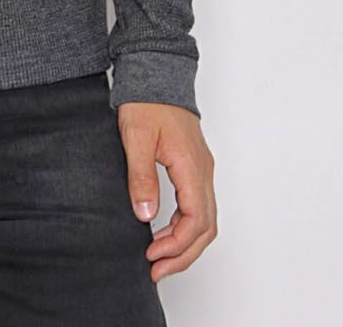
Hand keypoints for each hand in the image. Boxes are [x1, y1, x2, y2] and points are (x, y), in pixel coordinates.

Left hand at [116, 102, 217, 283]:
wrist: (156, 72)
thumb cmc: (146, 100)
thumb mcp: (137, 138)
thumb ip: (141, 177)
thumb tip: (146, 216)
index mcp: (191, 166)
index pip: (195, 220)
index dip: (176, 246)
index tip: (152, 257)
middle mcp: (203, 171)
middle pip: (206, 227)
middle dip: (183, 254)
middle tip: (156, 270)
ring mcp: (201, 169)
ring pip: (205, 219)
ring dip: (185, 243)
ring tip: (158, 257)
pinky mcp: (194, 166)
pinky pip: (198, 205)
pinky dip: (185, 226)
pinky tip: (164, 231)